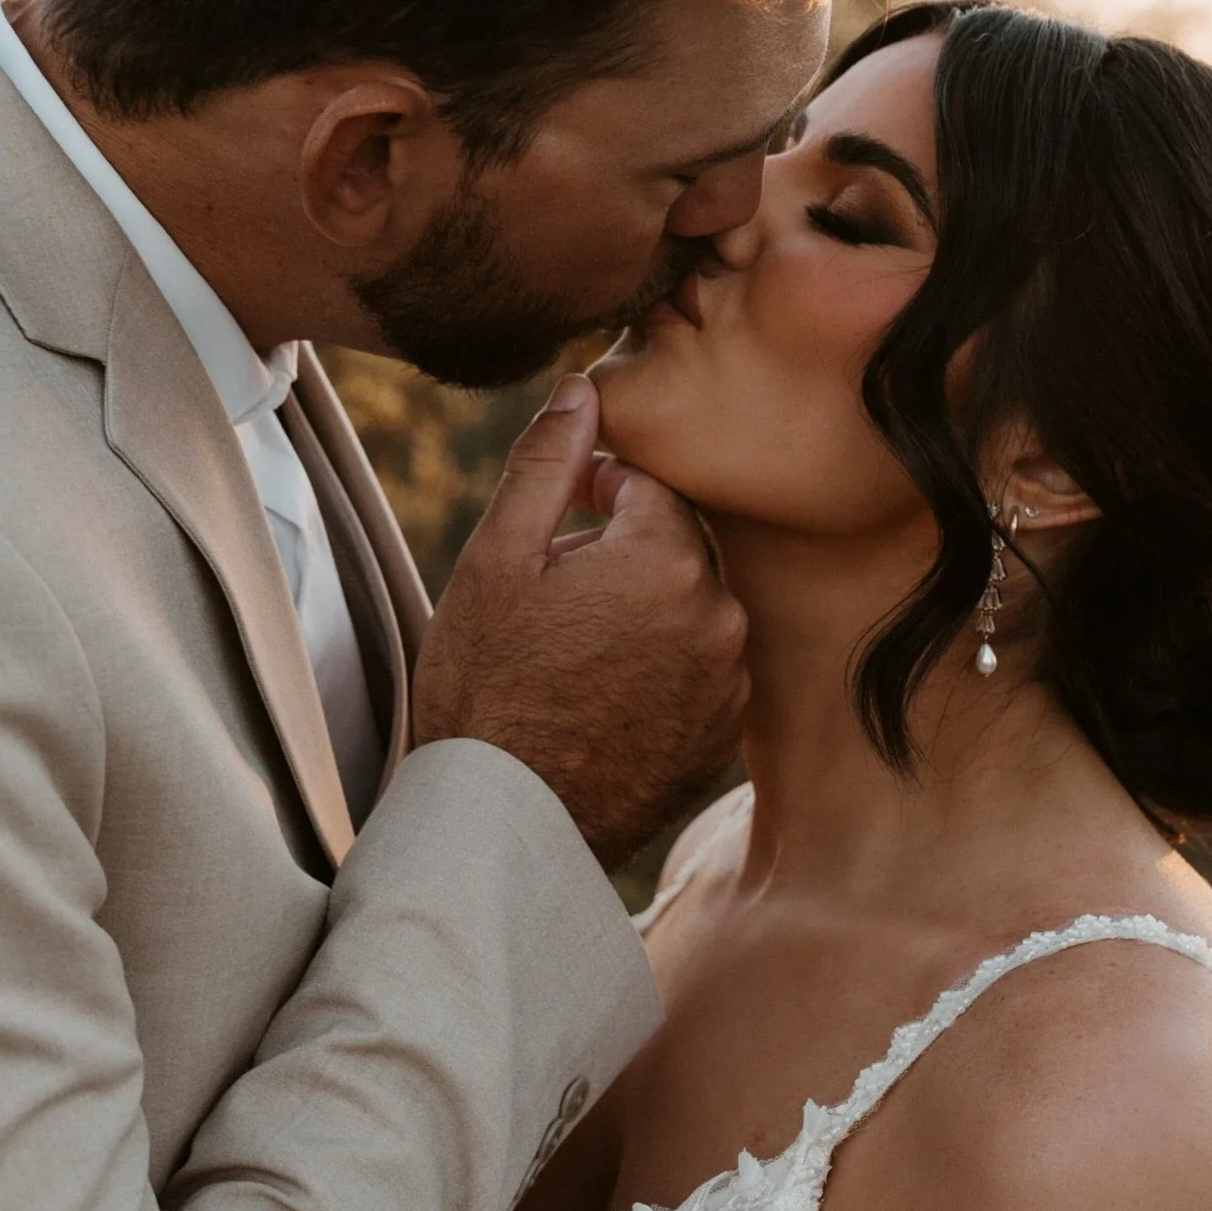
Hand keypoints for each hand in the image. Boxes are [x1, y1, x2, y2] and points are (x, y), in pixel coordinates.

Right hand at [413, 375, 748, 867]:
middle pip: (672, 546)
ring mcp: (727, 682)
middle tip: (550, 597)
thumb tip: (584, 387)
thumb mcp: (498, 559)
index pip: (647, 486)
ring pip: (687, 607)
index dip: (594, 494)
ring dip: (640, 610)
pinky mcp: (722, 736)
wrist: (503, 822)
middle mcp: (719, 615)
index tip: (553, 522)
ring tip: (569, 652)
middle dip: (618, 553)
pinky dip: (659, 667)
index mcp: (667, 559)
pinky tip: (598, 695)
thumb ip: (549, 462)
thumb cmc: (485, 686)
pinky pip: (697, 668)